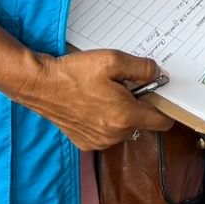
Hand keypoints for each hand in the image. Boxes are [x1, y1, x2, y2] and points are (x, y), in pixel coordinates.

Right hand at [15, 49, 175, 150]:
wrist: (40, 85)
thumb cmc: (74, 72)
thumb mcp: (113, 60)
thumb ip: (142, 68)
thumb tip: (158, 74)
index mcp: (125, 116)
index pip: (162, 122)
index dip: (164, 106)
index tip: (158, 95)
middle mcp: (114, 135)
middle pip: (141, 123)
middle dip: (137, 105)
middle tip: (121, 86)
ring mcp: (98, 142)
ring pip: (123, 129)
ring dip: (120, 114)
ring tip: (103, 94)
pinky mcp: (85, 143)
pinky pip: (106, 134)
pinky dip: (104, 121)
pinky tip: (91, 105)